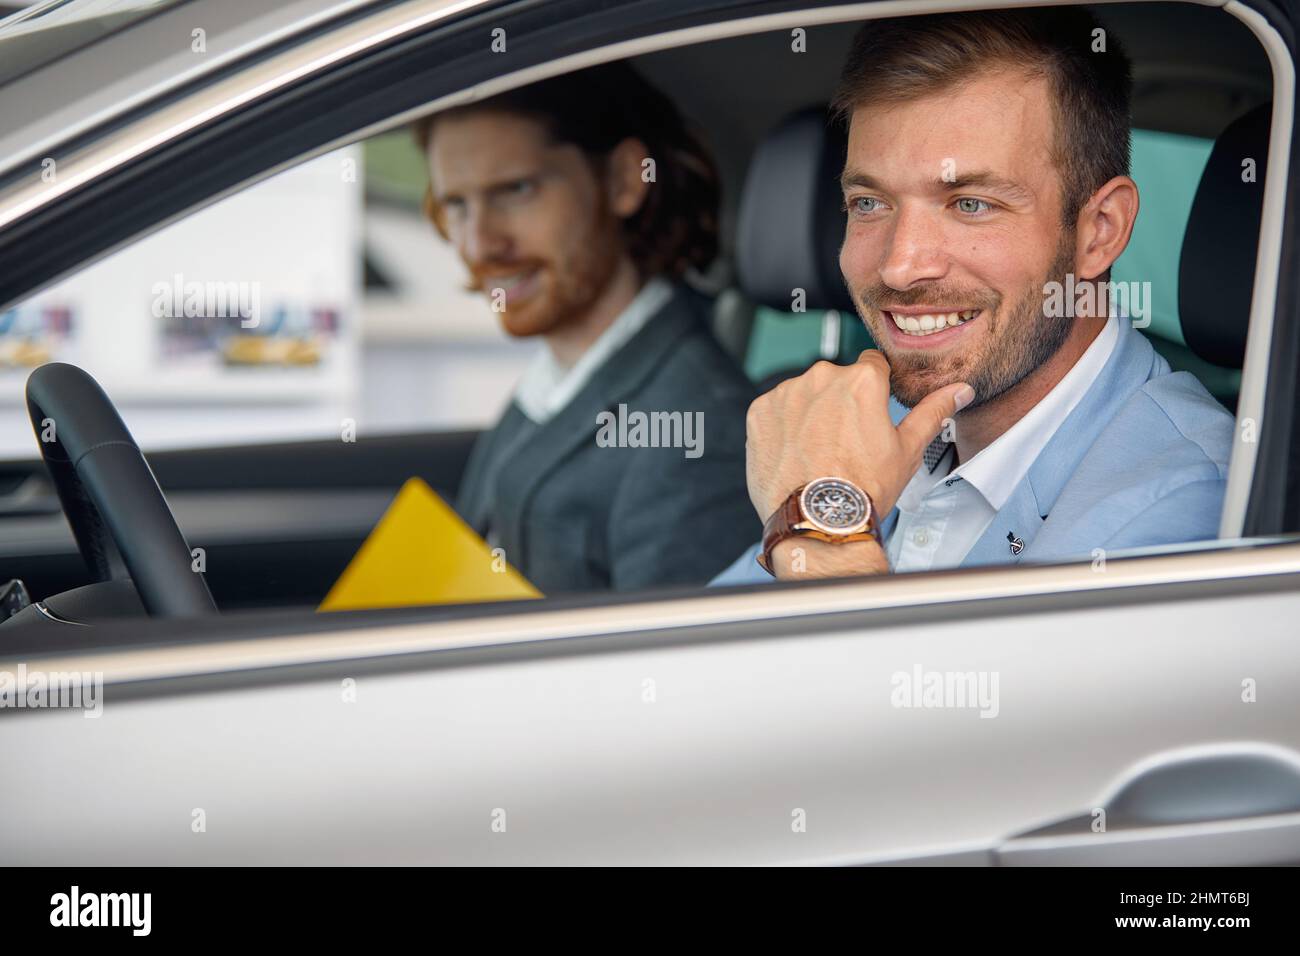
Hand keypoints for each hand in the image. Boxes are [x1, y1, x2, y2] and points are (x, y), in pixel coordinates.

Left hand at [746, 351, 973, 576]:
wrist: (817, 520)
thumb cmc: (863, 488)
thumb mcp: (907, 450)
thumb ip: (933, 411)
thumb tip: (960, 391)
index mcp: (861, 381)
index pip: (871, 365)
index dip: (874, 389)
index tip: (869, 412)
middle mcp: (821, 378)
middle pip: (835, 381)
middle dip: (840, 404)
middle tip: (845, 442)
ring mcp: (786, 393)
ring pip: (804, 394)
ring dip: (810, 413)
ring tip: (819, 452)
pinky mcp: (759, 411)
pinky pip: (774, 409)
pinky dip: (782, 426)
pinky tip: (795, 453)